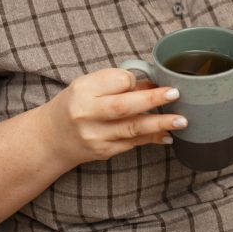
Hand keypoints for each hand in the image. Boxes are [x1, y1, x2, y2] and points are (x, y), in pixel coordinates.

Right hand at [43, 68, 185, 167]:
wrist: (50, 139)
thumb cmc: (74, 105)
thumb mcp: (88, 86)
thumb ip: (115, 83)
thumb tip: (150, 83)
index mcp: (83, 91)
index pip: (115, 81)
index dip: (134, 80)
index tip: (146, 79)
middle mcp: (87, 114)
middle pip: (123, 106)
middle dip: (152, 99)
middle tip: (175, 94)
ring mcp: (96, 136)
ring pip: (132, 128)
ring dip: (159, 124)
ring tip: (181, 120)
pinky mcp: (104, 152)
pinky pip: (132, 144)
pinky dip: (152, 139)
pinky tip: (167, 135)